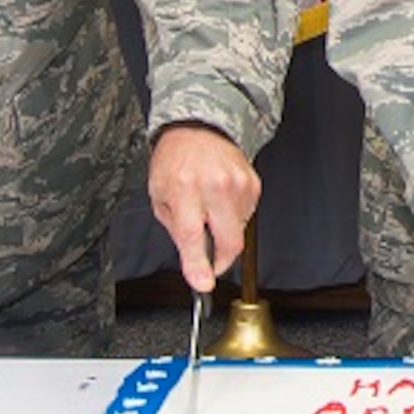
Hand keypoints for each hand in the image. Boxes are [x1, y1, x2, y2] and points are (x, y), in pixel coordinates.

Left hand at [149, 123, 260, 291]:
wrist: (199, 129)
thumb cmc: (176, 161)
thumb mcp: (160, 196)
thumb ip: (177, 229)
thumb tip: (194, 261)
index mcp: (185, 189)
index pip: (193, 236)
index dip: (198, 265)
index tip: (203, 284)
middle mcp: (215, 186)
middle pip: (229, 242)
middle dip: (220, 261)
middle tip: (209, 262)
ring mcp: (238, 185)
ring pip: (239, 231)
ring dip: (223, 232)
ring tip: (208, 209)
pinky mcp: (253, 184)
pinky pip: (247, 216)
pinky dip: (233, 217)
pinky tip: (220, 200)